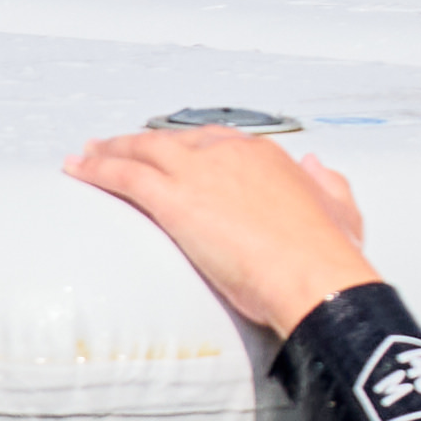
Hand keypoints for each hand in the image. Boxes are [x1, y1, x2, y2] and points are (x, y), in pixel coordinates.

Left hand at [69, 124, 385, 327]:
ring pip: (141, 151)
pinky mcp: (175, 200)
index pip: (214, 140)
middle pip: (171, 141)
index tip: (171, 151)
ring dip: (109, 151)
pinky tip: (79, 170)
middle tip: (114, 147)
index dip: (187, 146)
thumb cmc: (329, 257)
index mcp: (265, 156)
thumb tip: (316, 164)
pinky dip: (97, 170)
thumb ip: (328, 182)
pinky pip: (125, 176)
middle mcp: (228, 155)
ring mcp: (199, 173)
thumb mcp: (342, 208)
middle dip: (139, 143)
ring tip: (86, 155)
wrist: (317, 280)